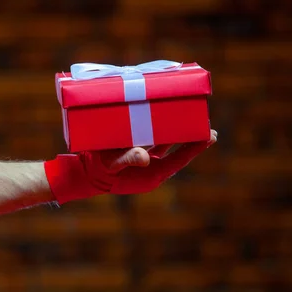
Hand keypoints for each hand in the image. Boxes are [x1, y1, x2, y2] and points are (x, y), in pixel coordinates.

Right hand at [44, 130, 216, 202]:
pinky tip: (164, 116)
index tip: (211, 135)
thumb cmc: (96, 171)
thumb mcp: (111, 165)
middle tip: (206, 123)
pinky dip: (159, 128)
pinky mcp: (135, 152)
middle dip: (191, 138)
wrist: (81, 173)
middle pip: (177, 151)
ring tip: (188, 116)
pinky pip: (152, 139)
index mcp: (152, 175)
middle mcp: (151, 168)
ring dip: (176, 131)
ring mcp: (144, 160)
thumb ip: (128, 159)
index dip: (196, 147)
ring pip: (166, 143)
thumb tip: (146, 155)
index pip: (180, 160)